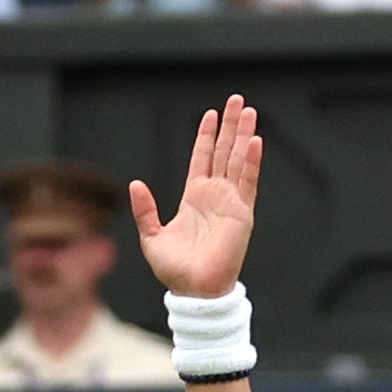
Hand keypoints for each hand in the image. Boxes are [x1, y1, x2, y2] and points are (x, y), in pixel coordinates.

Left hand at [131, 94, 261, 296]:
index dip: (206, 136)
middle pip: (224, 152)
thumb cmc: (174, 270)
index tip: (211, 114)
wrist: (193, 291)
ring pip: (238, 160)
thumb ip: (144, 210)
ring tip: (249, 110)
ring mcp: (230, 202)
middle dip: (230, 126)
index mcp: (194, 198)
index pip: (202, 159)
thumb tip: (135, 184)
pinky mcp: (242, 214)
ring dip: (243, 135)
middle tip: (237, 100)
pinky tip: (255, 140)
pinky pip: (248, 182)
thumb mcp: (151, 236)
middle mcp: (214, 196)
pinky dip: (252, 161)